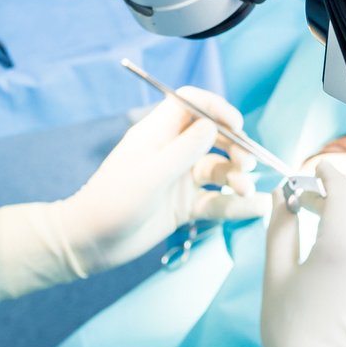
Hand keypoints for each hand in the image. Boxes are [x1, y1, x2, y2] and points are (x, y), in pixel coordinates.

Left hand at [62, 87, 265, 272]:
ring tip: (245, 188)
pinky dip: (235, 203)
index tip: (237, 125)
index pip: (191, 103)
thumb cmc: (113, 201)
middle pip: (212, 137)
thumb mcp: (151, 173)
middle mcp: (171, 152)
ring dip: (236, 176)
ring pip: (218, 169)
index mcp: (158, 133)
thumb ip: (185, 149)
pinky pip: (215, 200)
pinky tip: (254, 207)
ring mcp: (178, 179)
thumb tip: (213, 125)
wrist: (91, 242)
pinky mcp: (183, 206)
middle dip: (234, 146)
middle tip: (248, 163)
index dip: (216, 108)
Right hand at [261, 157, 345, 346]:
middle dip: (331, 200)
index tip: (315, 167)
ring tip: (328, 225)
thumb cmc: (291, 332)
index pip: (340, 190)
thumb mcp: (276, 275)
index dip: (327, 173)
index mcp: (342, 243)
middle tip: (304, 202)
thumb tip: (281, 194)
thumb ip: (281, 227)